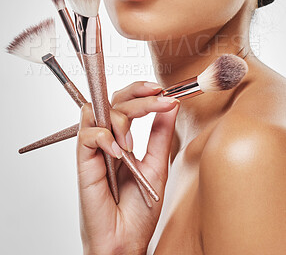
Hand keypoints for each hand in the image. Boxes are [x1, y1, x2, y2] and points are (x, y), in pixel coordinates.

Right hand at [76, 81, 179, 254]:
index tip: (161, 90)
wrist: (127, 240)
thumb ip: (160, 134)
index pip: (125, 102)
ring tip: (132, 144)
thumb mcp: (157, 164)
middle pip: (113, 101)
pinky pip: (87, 135)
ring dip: (121, 119)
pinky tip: (119, 153)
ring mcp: (94, 149)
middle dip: (137, 97)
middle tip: (158, 101)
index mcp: (122, 138)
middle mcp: (107, 140)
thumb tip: (170, 105)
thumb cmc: (139, 208)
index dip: (139, 90)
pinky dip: (105, 138)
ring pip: (98, 111)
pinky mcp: (83, 162)